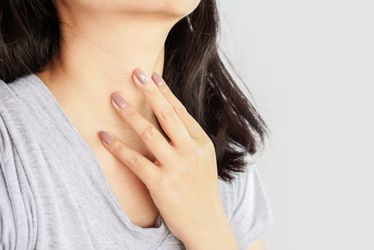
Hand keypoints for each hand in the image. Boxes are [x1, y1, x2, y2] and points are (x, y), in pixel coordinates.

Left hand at [97, 68, 237, 247]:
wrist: (206, 222)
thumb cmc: (201, 190)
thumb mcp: (202, 160)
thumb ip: (187, 140)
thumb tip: (168, 118)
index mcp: (201, 143)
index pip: (180, 112)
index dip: (165, 92)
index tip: (152, 76)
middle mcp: (190, 151)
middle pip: (167, 115)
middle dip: (149, 92)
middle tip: (134, 72)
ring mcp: (176, 167)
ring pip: (149, 133)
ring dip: (129, 113)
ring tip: (115, 98)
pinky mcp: (160, 184)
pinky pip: (135, 160)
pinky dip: (117, 147)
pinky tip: (104, 136)